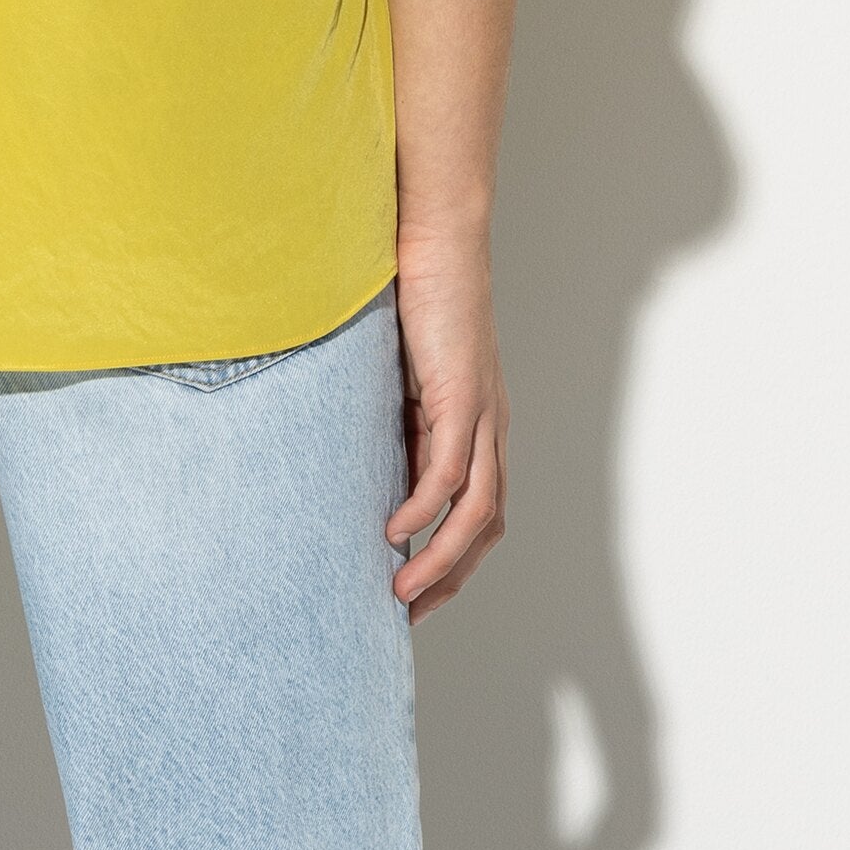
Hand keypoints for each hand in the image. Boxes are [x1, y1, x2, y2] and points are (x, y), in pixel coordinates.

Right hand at [386, 227, 507, 619]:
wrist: (437, 236)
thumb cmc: (416, 291)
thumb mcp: (400, 369)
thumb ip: (393, 413)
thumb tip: (360, 457)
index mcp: (478, 423)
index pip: (479, 512)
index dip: (451, 557)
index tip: (412, 591)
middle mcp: (490, 426)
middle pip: (487, 526)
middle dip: (451, 576)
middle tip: (409, 614)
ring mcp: (480, 413)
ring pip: (475, 511)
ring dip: (440, 558)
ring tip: (401, 590)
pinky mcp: (461, 394)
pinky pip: (448, 470)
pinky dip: (425, 508)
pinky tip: (394, 530)